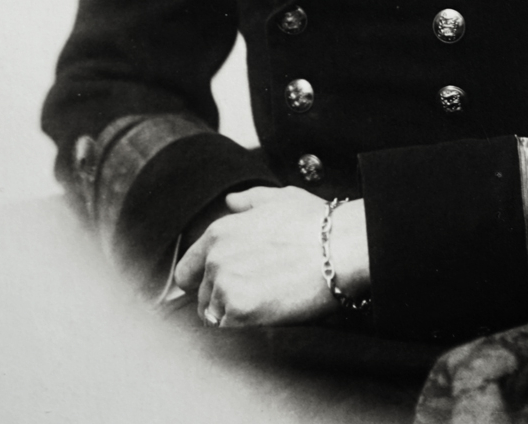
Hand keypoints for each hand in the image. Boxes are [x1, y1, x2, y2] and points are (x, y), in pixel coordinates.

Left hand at [174, 186, 369, 326]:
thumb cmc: (315, 224)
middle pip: (201, 294)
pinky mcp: (239, 310)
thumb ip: (248, 201)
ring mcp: (225, 284)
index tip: (214, 287)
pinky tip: (265, 314)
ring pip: (213, 313)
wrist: (340, 248)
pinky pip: (229, 329)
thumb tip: (231, 201)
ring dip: (232, 313)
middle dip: (220, 297)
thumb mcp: (279, 198)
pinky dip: (244, 327)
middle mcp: (215, 257)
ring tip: (261, 304)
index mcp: (220, 232)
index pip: (187, 268)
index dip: (200, 280)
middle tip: (251, 295)